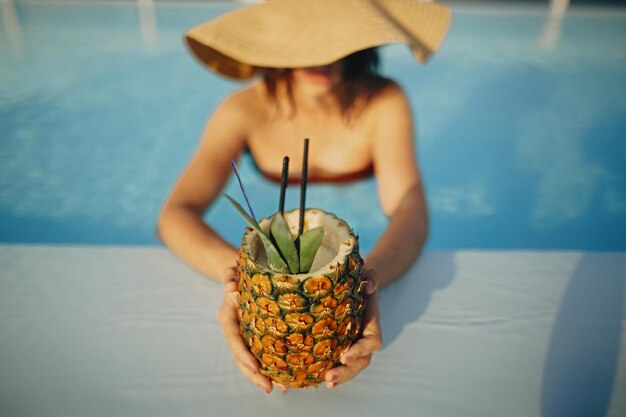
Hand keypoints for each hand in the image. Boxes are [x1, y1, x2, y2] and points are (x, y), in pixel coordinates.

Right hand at [217, 274, 287, 392]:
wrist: (239, 272)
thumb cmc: (237, 271)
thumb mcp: (231, 271)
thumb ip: (230, 276)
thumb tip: (230, 286)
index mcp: (228, 317)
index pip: (234, 339)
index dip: (242, 354)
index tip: (255, 367)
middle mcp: (236, 329)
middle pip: (241, 357)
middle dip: (254, 374)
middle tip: (269, 387)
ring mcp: (245, 334)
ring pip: (251, 360)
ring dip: (264, 375)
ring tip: (281, 388)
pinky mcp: (256, 335)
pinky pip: (262, 353)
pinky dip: (272, 365)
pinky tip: (287, 376)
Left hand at [324, 269, 381, 388]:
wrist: (358, 286)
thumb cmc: (363, 280)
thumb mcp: (369, 275)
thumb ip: (373, 279)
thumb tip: (368, 286)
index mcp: (371, 325)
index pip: (371, 342)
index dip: (360, 350)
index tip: (345, 356)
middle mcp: (363, 338)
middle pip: (361, 361)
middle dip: (346, 372)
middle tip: (329, 378)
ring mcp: (353, 344)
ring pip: (351, 366)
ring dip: (340, 376)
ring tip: (326, 383)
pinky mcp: (341, 346)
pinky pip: (339, 362)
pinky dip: (330, 371)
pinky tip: (316, 380)